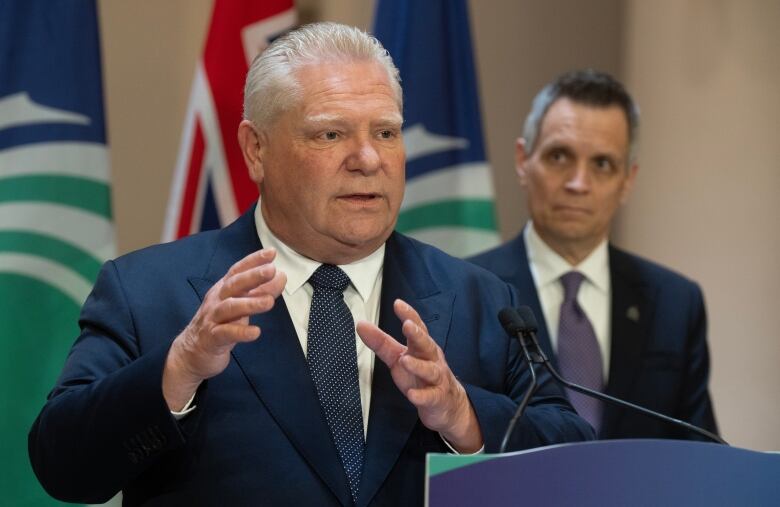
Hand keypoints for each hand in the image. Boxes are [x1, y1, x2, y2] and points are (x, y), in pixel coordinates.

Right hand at [162, 247, 286, 409]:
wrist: (192, 352)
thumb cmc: (221, 324)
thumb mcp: (241, 305)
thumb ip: (260, 291)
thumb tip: (281, 276)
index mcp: (224, 289)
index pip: (238, 270)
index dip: (253, 260)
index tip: (271, 252)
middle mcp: (217, 300)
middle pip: (234, 284)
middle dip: (253, 276)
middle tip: (271, 270)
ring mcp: (213, 318)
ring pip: (230, 308)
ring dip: (250, 303)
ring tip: (269, 302)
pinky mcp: (212, 338)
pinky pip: (226, 333)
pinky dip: (241, 332)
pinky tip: (255, 332)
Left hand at [356, 299, 482, 452]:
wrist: (446, 404)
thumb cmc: (420, 375)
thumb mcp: (398, 357)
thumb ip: (381, 342)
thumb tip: (361, 324)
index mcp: (422, 347)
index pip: (418, 327)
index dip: (409, 315)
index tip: (398, 304)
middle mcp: (432, 359)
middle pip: (426, 345)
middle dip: (418, 335)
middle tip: (407, 325)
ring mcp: (437, 379)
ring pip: (430, 370)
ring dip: (418, 365)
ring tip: (404, 360)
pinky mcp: (437, 398)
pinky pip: (430, 396)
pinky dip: (422, 396)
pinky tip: (412, 395)